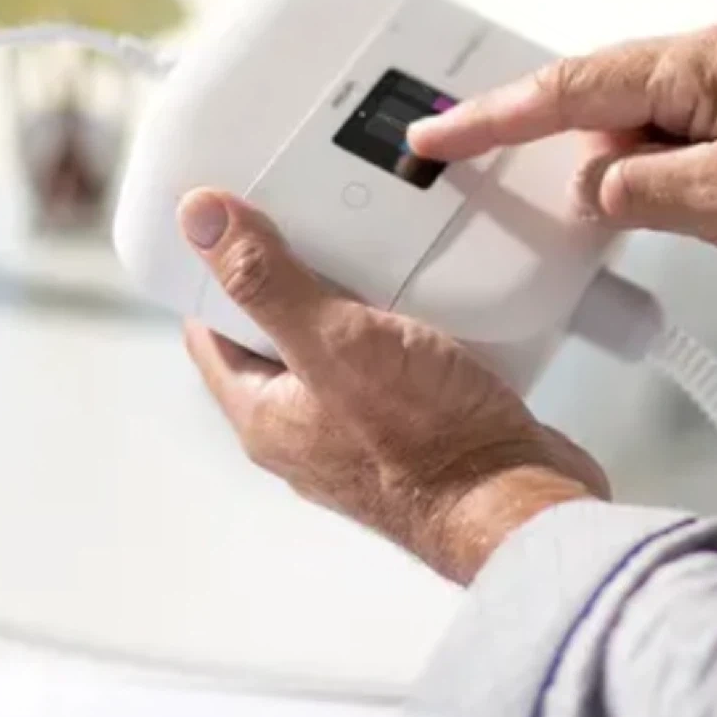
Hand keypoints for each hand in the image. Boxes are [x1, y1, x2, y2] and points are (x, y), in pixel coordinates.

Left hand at [177, 190, 607, 584]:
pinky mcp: (413, 427)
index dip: (210, 272)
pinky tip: (423, 289)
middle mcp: (301, 430)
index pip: (209, 332)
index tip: (227, 219)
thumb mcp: (334, 341)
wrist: (520, 503)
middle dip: (283, 274)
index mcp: (263, 415)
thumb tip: (196, 218)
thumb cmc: (425, 439)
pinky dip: (394, 322)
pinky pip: (386, 362)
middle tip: (304, 214)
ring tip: (365, 239)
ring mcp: (356, 433)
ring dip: (344, 296)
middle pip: (271, 336)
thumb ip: (266, 282)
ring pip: (333, 347)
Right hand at [409, 19, 716, 284]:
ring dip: (589, 153)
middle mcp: (714, 59)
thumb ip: (642, 189)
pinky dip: (634, 162)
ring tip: (555, 197)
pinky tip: (628, 197)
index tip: (434, 135)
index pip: (569, 86)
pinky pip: (666, 130)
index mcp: (702, 64)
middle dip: (527, 125)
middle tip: (460, 155)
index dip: (491, 115)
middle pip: (592, 89)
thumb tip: (591, 184)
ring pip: (629, 113)